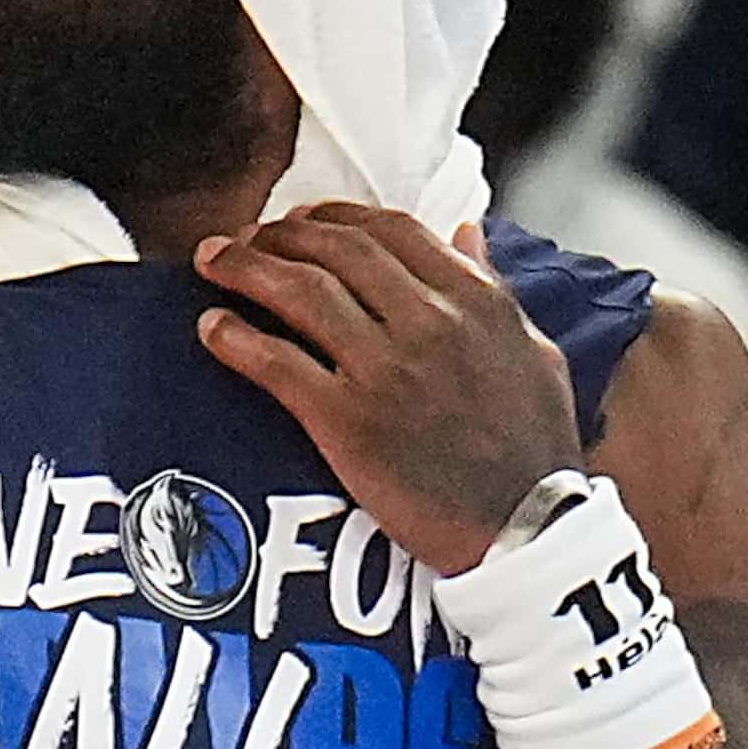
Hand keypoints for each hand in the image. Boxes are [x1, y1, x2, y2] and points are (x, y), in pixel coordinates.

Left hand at [195, 203, 580, 574]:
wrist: (524, 532)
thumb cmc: (535, 449)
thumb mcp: (534, 351)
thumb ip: (494, 285)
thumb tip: (464, 230)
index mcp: (474, 300)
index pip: (391, 228)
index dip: (335, 216)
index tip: (303, 222)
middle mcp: (429, 322)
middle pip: (335, 248)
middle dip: (279, 234)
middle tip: (246, 239)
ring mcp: (385, 369)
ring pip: (299, 291)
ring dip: (245, 267)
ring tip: (213, 262)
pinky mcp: (348, 421)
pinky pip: (277, 362)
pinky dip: (236, 337)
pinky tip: (212, 327)